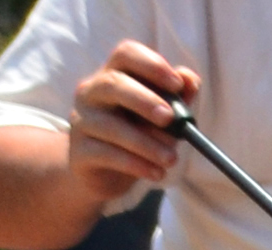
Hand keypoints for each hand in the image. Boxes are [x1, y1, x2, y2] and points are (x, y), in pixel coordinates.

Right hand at [68, 39, 196, 202]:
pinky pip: (107, 154)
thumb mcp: (161, 119)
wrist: (102, 173)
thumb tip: (190, 79)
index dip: (151, 65)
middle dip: (145, 100)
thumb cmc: (136, 137)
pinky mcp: (80, 151)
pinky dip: (136, 165)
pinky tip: (157, 173)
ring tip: (171, 159)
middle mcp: (92, 92)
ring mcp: (82, 120)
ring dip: (146, 143)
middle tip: (171, 119)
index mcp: (113, 75)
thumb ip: (176, 100)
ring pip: (111, 126)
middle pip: (113, 84)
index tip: (177, 84)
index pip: (126, 54)